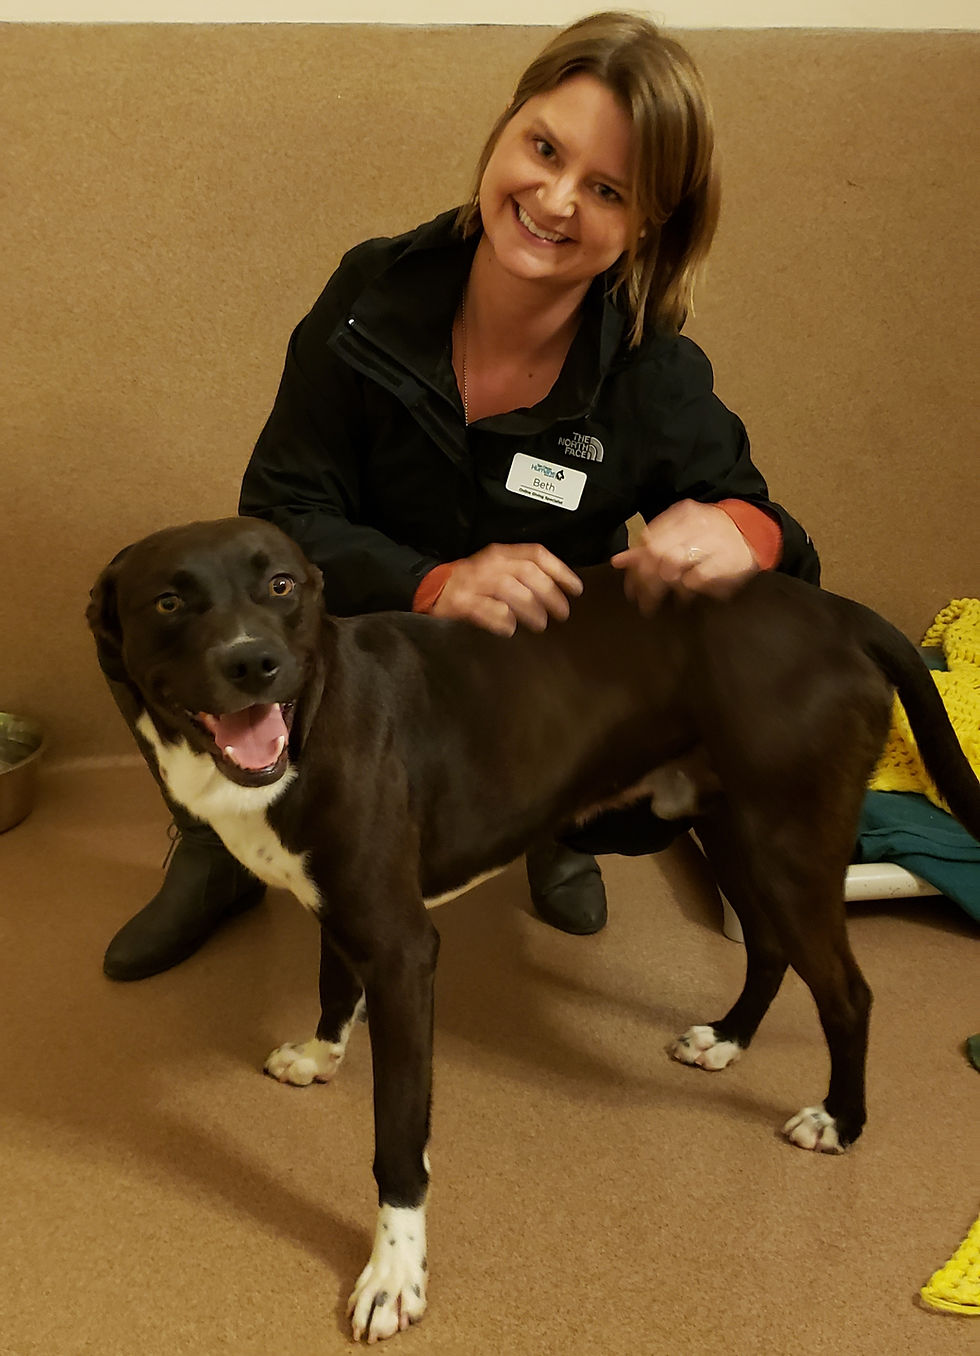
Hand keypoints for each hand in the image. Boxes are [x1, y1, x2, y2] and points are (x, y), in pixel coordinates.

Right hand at [430, 543, 582, 636]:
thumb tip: (558, 590)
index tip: (576, 589)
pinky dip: (506, 622)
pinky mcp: (462, 602)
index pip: (537, 555)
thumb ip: (521, 572)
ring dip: (532, 610)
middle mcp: (490, 564)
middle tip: (562, 614)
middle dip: (551, 595)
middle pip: (530, 574)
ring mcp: (475, 582)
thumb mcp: (495, 568)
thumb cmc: (469, 582)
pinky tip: (511, 629)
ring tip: (540, 624)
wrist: (429, 588)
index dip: (561, 571)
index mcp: (500, 553)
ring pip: (514, 592)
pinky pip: (492, 612)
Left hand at [611, 500, 758, 614]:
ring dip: (659, 587)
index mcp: (683, 515)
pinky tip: (680, 600)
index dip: (635, 563)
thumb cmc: (711, 535)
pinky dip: (684, 591)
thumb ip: (651, 545)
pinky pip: (695, 579)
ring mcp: (712, 542)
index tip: (629, 584)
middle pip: (656, 553)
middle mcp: (696, 525)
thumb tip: (618, 561)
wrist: (754, 531)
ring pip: (672, 565)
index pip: (649, 538)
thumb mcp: (681, 532)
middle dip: (643, 579)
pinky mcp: (727, 562)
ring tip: (653, 603)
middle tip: (638, 599)